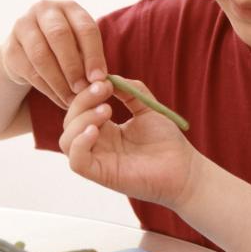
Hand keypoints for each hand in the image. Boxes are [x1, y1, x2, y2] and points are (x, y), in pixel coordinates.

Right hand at [1, 0, 106, 108]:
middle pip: (59, 36)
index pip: (85, 28)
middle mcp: (44, 11)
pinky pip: (29, 71)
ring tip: (73, 99)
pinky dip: (48, 89)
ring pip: (41, 55)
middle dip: (73, 67)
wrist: (30, 50)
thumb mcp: (83, 48)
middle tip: (83, 89)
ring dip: (59, 81)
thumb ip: (91, 61)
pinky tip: (60, 100)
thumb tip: (100, 83)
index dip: (94, 55)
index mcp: (70, 8)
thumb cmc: (68, 49)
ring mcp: (23, 26)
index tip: (99, 78)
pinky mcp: (10, 48)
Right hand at [59, 78, 197, 207]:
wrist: (184, 169)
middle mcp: (98, 145)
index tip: (105, 81)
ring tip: (107, 110)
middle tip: (104, 90)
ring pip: (66, 140)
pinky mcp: (102, 175)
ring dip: (80, 120)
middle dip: (83, 101)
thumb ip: (130, 91)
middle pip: (70, 121)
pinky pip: (76, 161)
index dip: (87, 92)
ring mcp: (98, 160)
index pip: (81, 108)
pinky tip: (96, 130)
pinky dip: (80, 143)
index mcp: (105, 129)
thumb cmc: (168, 142)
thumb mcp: (147, 108)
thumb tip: (108, 77)